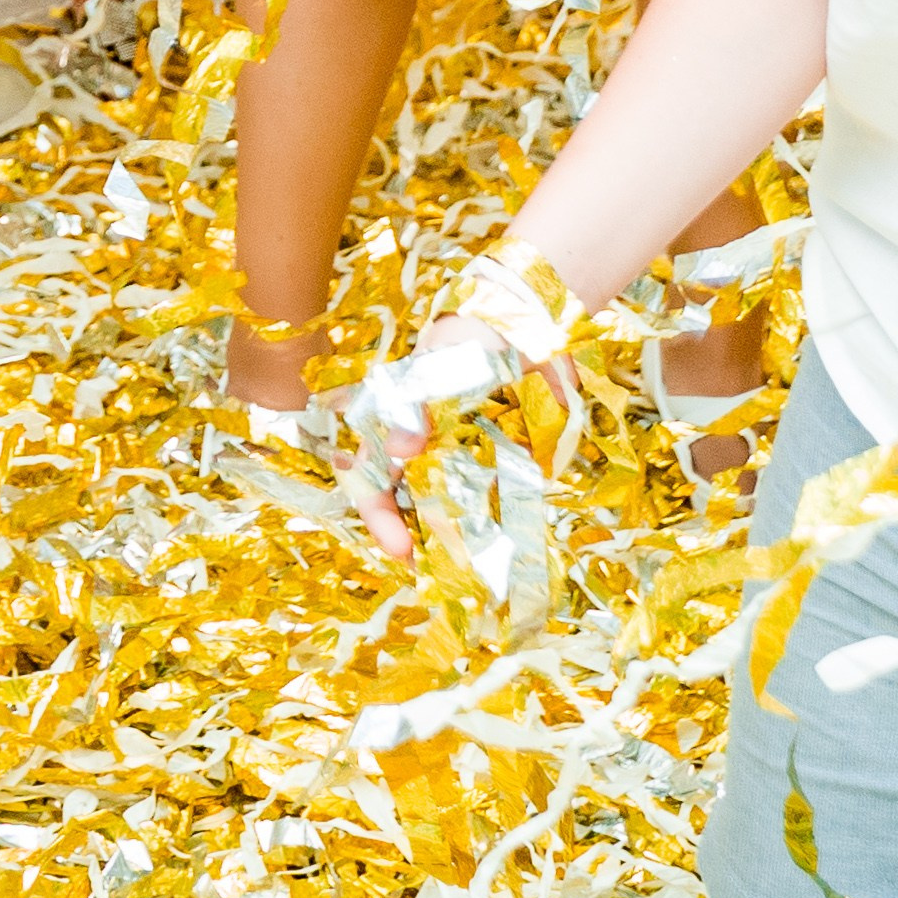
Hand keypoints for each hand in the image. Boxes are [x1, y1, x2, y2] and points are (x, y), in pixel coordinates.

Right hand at [349, 312, 507, 559]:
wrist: (525, 322)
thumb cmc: (469, 340)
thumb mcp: (440, 367)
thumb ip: (418, 407)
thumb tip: (399, 451)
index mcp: (399, 426)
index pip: (373, 480)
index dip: (381, 518)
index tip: (400, 549)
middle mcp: (428, 450)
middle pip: (412, 505)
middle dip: (420, 542)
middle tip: (436, 575)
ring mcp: (467, 459)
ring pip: (454, 511)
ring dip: (461, 542)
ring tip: (476, 573)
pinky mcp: (507, 463)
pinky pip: (499, 501)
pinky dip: (503, 524)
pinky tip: (512, 546)